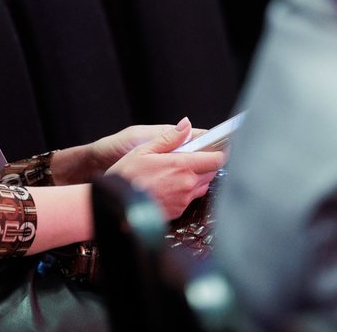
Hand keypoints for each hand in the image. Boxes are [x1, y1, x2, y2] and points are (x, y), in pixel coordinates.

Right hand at [104, 119, 224, 218]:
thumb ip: (169, 138)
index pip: (216, 160)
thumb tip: (186, 125)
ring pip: (202, 186)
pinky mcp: (178, 211)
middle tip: (190, 157)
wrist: (116, 206)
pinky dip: (186, 190)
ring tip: (176, 171)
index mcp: (181, 167)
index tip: (217, 147)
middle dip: (206, 163)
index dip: (219, 152)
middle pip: (212, 172)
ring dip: (196, 177)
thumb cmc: (126, 177)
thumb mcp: (143, 150)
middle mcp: (187, 185)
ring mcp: (183, 200)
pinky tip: (169, 185)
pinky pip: (190, 198)